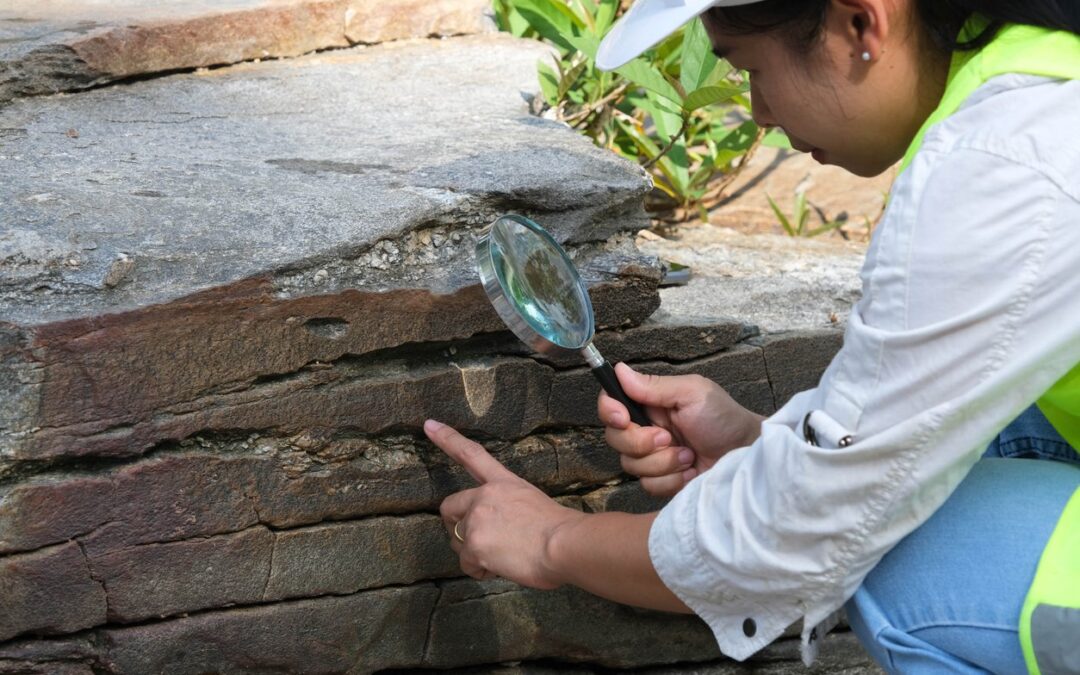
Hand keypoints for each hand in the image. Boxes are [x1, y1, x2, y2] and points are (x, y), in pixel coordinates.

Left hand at [424, 419, 584, 588]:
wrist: (563, 545)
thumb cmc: (559, 529)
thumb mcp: (534, 503)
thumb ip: (510, 510)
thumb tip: (507, 530)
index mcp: (502, 483)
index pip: (471, 455)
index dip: (447, 438)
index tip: (429, 425)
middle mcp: (484, 497)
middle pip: (450, 509)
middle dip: (457, 527)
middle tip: (479, 542)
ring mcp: (476, 520)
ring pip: (459, 542)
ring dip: (476, 553)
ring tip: (505, 557)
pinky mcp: (474, 546)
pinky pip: (468, 564)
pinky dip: (482, 570)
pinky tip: (503, 567)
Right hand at [598, 363, 763, 496]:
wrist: (745, 455)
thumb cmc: (724, 418)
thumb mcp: (692, 393)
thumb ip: (654, 385)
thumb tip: (620, 370)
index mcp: (649, 404)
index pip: (611, 404)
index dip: (609, 412)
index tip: (624, 419)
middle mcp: (646, 429)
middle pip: (615, 438)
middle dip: (642, 442)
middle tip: (669, 438)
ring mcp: (653, 457)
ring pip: (631, 464)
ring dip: (663, 462)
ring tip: (689, 455)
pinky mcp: (662, 480)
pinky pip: (648, 485)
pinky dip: (671, 479)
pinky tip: (690, 471)